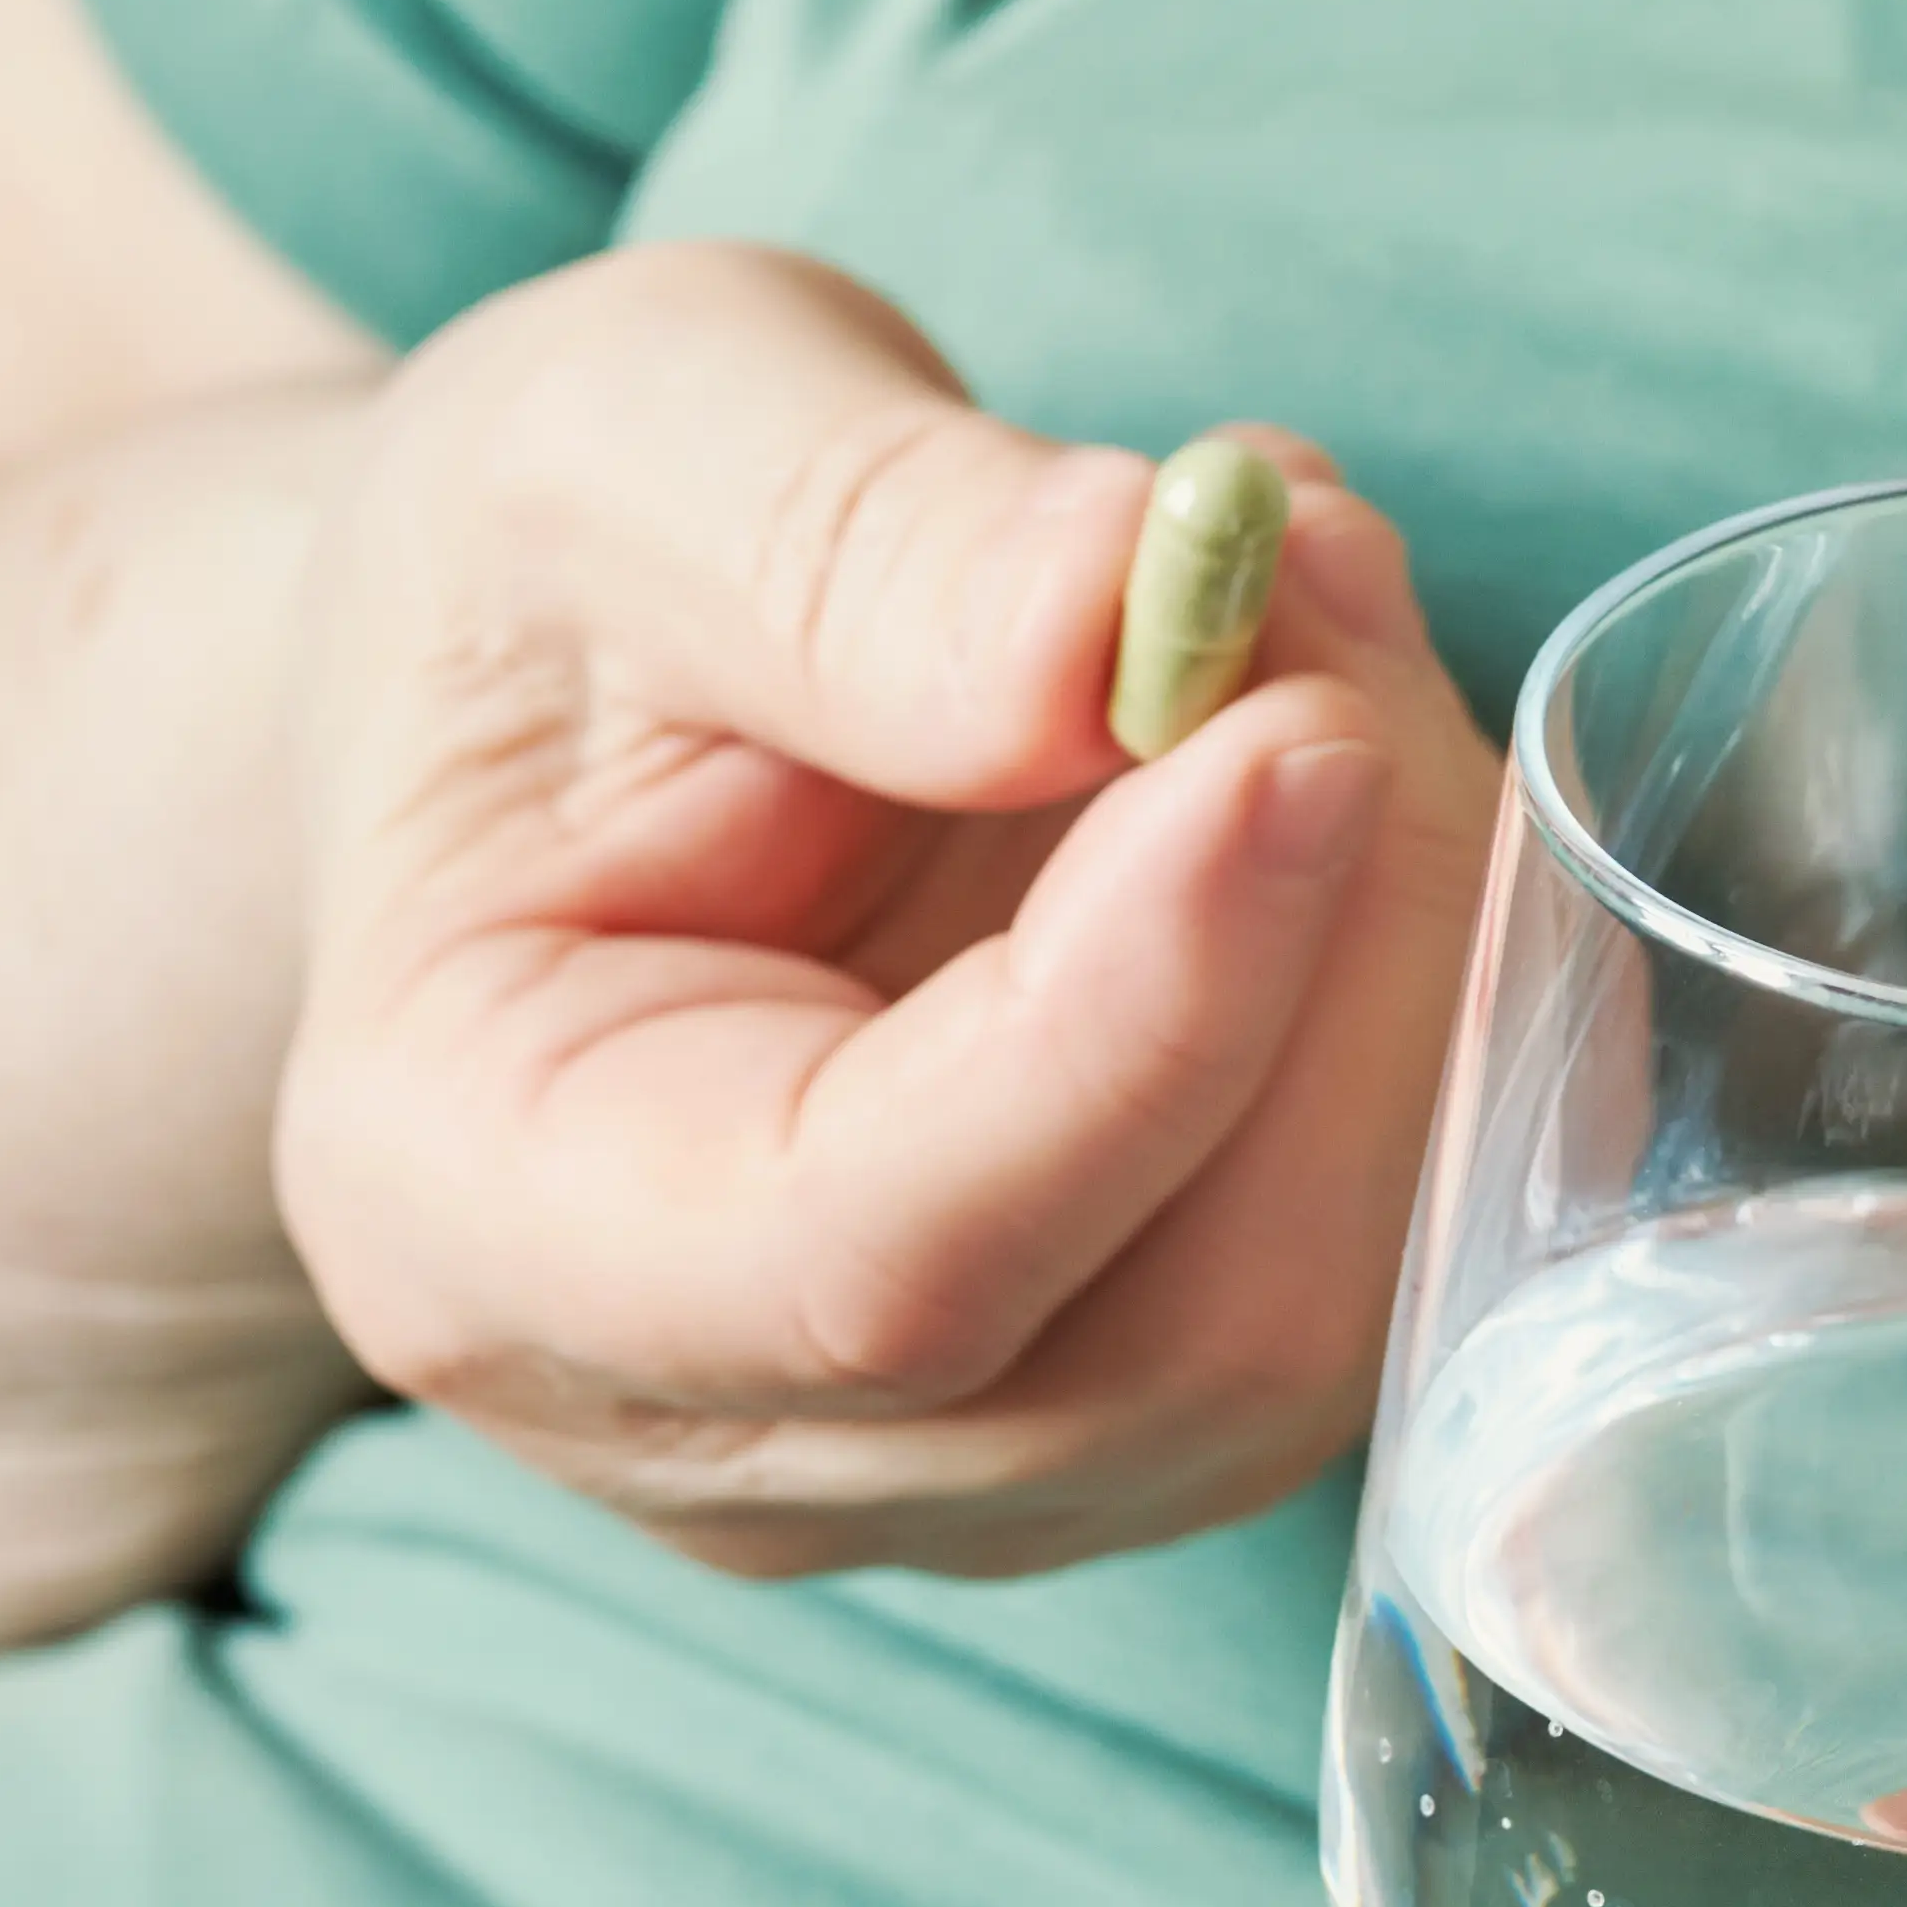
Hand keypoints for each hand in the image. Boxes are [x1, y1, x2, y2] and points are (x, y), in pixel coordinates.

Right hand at [273, 243, 1494, 1573]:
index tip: (1297, 732)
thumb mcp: (612, 439)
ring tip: (1308, 617)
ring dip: (1406, 950)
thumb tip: (1124, 617)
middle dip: (1336, 957)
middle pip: (1169, 1342)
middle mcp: (716, 1429)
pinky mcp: (1135, 1402)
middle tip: (1326, 582)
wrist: (566, 706)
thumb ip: (844, 542)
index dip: (1139, 1024)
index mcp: (485, 1225)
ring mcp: (947, 1466)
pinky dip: (1421, 997)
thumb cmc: (539, 588)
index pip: (872, 1268)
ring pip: (1321, 1318)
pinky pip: (1380, 1266)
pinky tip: (1335, 751)